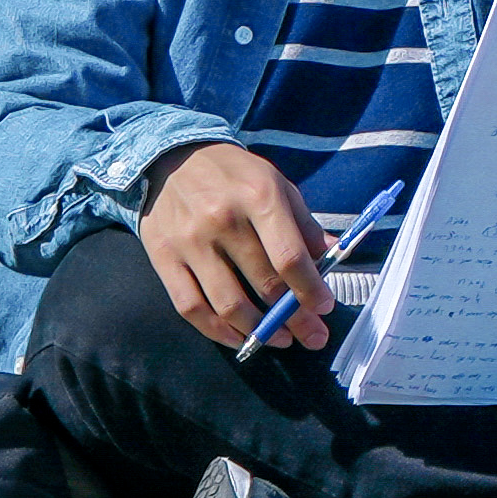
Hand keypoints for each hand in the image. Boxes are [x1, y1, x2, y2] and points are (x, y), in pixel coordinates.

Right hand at [140, 140, 320, 350]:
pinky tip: (239, 338)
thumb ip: (304, 223)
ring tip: (281, 340)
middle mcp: (223, 220)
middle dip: (294, 317)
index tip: (325, 308)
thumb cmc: (234, 175)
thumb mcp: (275, 183)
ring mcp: (190, 242)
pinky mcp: (163, 258)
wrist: (171, 157)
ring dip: (259, 331)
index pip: (290, 256)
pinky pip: (190, 308)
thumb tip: (333, 256)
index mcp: (258, 197)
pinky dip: (217, 331)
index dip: (310, 289)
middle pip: (264, 283)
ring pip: (228, 304)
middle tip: (312, 335)